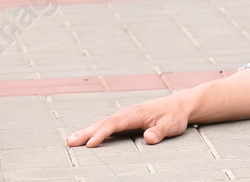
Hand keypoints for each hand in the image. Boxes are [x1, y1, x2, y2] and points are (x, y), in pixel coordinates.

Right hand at [68, 93, 190, 147]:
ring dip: (86, 131)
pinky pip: (106, 125)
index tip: (90, 144)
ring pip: (102, 123)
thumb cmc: (175, 116)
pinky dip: (94, 130)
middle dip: (86, 132)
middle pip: (103, 123)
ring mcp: (125, 115)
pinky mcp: (125, 119)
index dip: (102, 134)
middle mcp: (127, 113)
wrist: (179, 105)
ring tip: (71, 140)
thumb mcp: (172, 125)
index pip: (115, 124)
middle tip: (70, 142)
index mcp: (136, 114)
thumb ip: (160, 131)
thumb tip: (149, 137)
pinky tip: (85, 136)